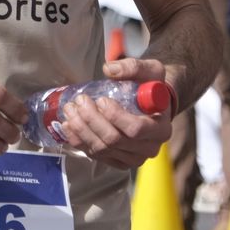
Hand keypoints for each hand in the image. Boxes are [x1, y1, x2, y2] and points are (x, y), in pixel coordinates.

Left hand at [55, 57, 172, 169]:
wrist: (151, 104)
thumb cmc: (151, 87)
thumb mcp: (151, 71)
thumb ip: (133, 67)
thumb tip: (109, 69)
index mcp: (161, 129)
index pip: (136, 129)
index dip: (115, 116)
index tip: (101, 100)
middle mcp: (149, 148)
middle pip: (114, 140)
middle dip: (92, 120)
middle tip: (80, 101)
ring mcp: (132, 158)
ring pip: (102, 149)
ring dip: (81, 129)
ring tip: (70, 110)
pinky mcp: (117, 161)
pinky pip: (95, 155)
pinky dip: (79, 140)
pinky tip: (69, 125)